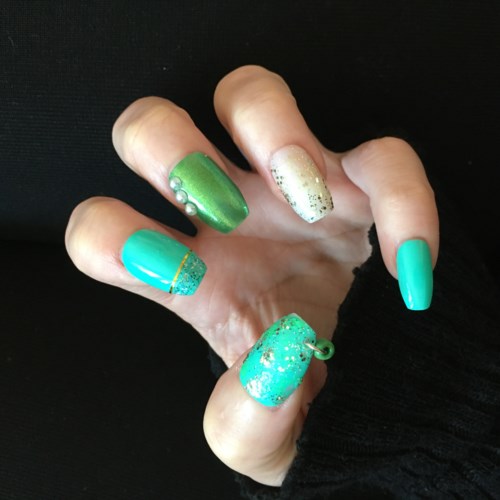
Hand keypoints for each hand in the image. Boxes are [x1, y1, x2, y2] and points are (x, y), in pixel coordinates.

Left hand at [65, 65, 437, 485]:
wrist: (366, 374)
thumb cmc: (301, 387)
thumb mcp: (267, 428)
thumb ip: (249, 424)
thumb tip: (270, 378)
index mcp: (188, 272)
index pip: (108, 229)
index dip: (116, 239)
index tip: (170, 273)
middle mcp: (228, 215)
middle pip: (154, 131)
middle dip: (171, 154)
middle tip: (225, 213)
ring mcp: (290, 188)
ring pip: (249, 96)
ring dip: (272, 131)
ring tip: (308, 202)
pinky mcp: (361, 185)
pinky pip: (386, 160)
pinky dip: (404, 203)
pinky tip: (407, 263)